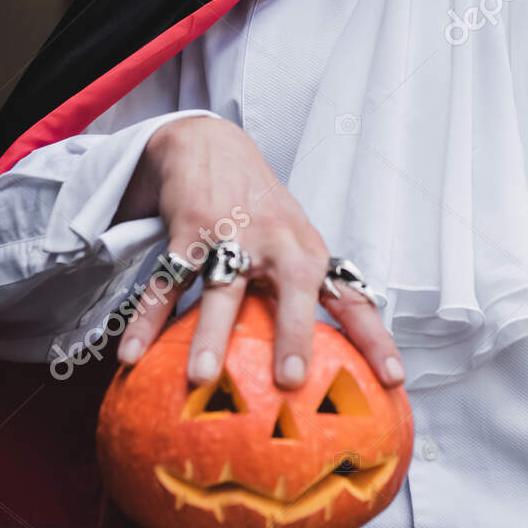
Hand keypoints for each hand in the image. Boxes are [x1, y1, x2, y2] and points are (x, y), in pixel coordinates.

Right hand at [113, 115, 404, 390]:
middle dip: (294, 334)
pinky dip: (147, 321)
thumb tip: (334, 367)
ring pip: (221, 289)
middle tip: (291, 380)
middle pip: (293, 290)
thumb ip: (308, 296)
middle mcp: (279, 244)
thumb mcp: (296, 245)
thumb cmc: (262, 213)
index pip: (351, 300)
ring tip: (201, 378)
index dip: (374, 339)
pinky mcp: (190, 230)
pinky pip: (166, 281)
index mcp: (310, 254)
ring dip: (208, 335)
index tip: (395, 380)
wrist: (213, 146)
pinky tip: (132, 357)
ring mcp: (234, 236)